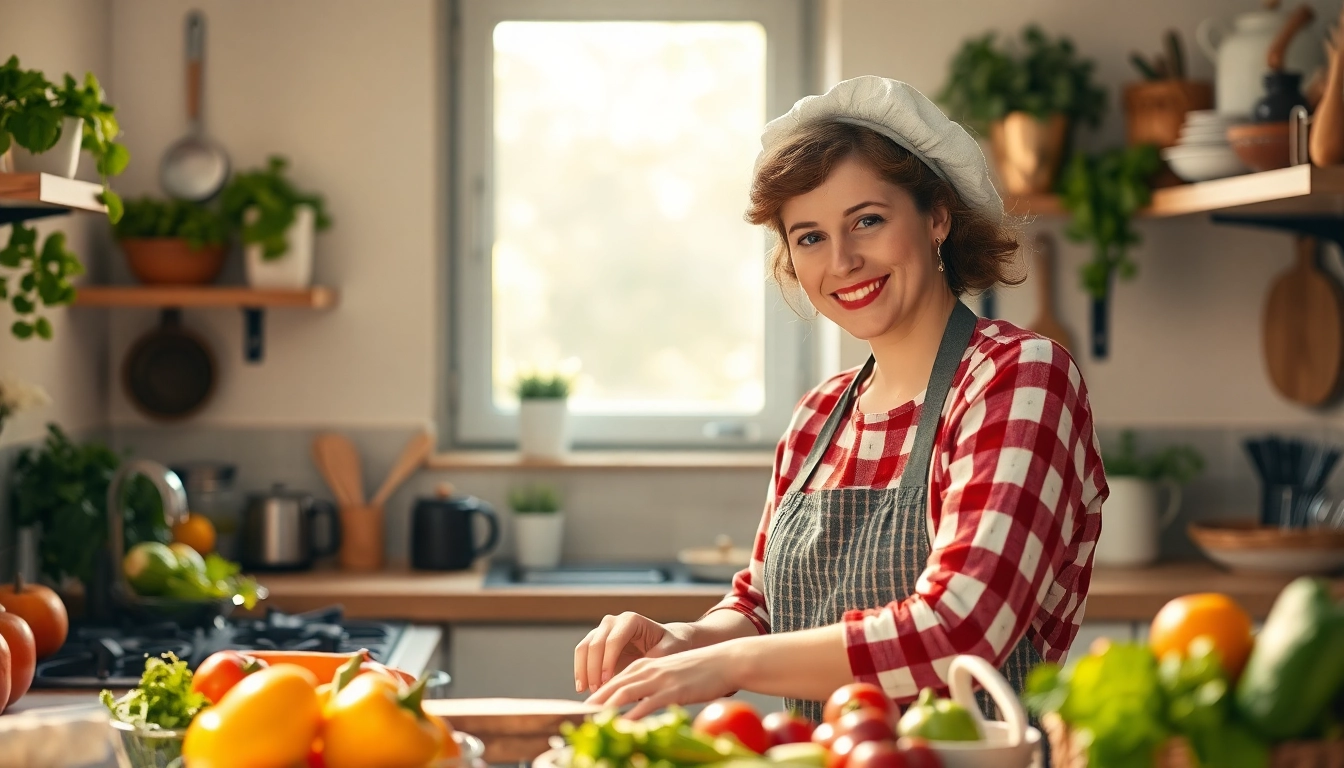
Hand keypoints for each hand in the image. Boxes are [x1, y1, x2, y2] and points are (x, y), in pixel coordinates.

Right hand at [574, 612, 694, 693]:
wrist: (667, 641)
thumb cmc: (671, 644)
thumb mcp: (670, 649)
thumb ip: (656, 658)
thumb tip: (640, 674)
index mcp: (631, 620)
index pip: (613, 640)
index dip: (607, 661)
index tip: (608, 682)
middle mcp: (613, 622)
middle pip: (594, 644)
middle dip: (593, 669)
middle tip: (597, 692)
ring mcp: (602, 631)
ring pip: (584, 648)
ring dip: (583, 671)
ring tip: (589, 692)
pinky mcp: (596, 643)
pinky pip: (582, 655)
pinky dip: (581, 671)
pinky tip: (584, 688)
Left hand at [585, 642, 743, 718]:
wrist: (725, 661)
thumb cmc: (700, 671)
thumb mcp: (671, 674)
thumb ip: (653, 685)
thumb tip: (639, 704)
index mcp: (646, 665)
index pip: (614, 680)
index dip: (598, 695)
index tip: (583, 710)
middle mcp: (648, 670)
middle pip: (613, 687)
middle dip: (594, 703)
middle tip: (577, 719)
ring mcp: (659, 679)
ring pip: (625, 694)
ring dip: (605, 709)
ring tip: (590, 722)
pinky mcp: (673, 691)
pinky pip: (647, 705)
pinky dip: (632, 716)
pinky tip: (622, 726)